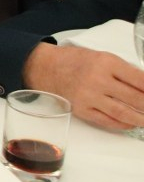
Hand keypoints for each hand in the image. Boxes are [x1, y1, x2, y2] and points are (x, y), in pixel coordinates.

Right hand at [23, 42, 143, 128]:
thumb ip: (124, 71)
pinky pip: (107, 121)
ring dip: (140, 119)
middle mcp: (97, 79)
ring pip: (123, 113)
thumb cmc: (76, 61)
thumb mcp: (102, 57)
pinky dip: (122, 124)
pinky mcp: (81, 109)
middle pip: (135, 98)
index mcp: (106, 62)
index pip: (140, 80)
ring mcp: (89, 96)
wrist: (46, 68)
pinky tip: (130, 123)